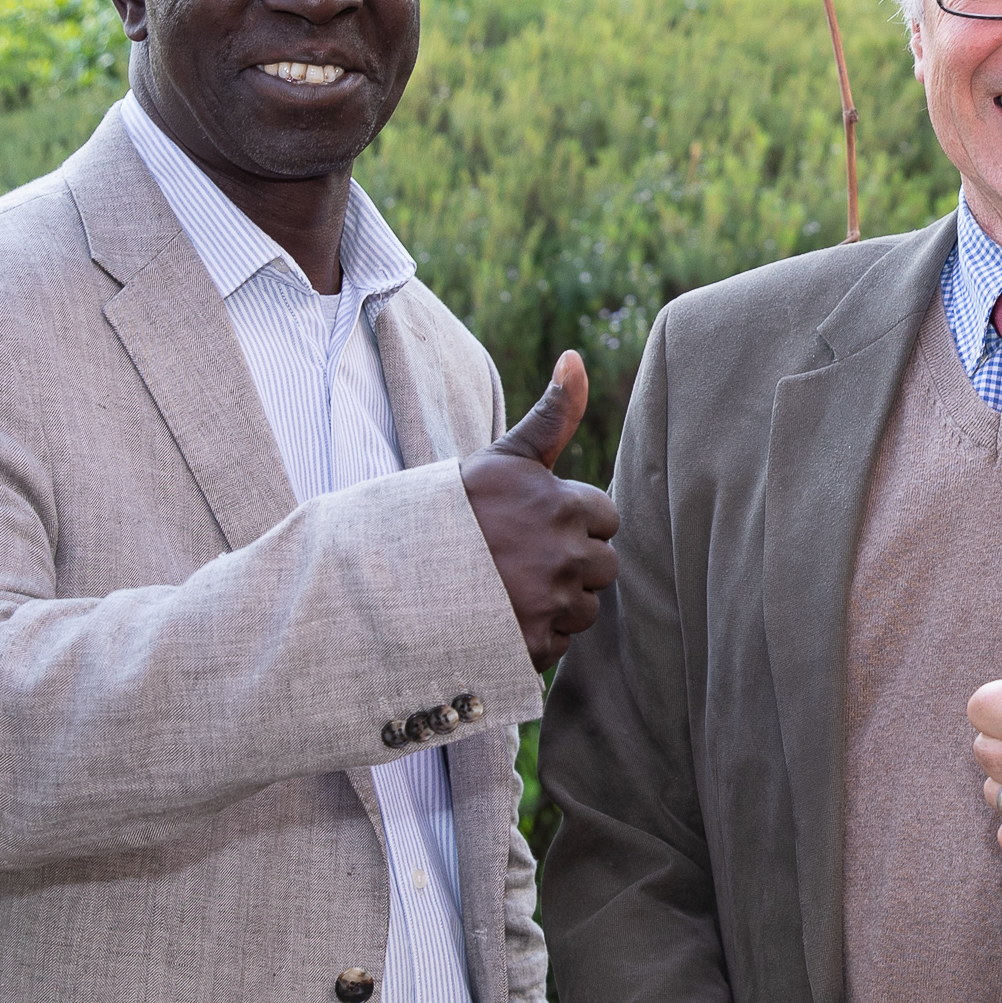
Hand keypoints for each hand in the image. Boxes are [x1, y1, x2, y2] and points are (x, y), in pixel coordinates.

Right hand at [463, 350, 621, 670]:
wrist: (395, 570)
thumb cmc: (457, 508)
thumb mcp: (504, 456)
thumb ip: (553, 415)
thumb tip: (576, 356)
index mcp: (565, 506)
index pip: (606, 517)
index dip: (573, 520)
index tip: (533, 521)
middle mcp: (565, 555)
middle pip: (603, 567)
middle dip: (572, 562)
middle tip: (520, 556)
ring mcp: (550, 603)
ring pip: (586, 608)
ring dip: (558, 601)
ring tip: (509, 586)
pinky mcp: (534, 645)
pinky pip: (560, 643)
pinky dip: (537, 635)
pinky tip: (500, 616)